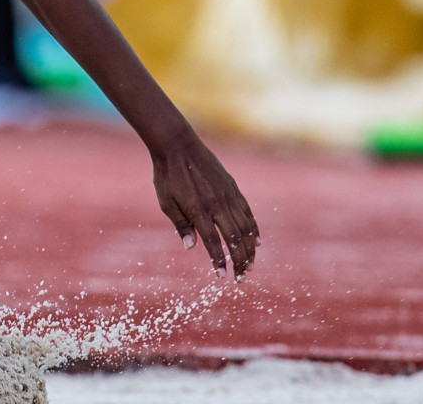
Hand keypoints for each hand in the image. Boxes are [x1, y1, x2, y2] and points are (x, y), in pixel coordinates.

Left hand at [152, 135, 259, 279]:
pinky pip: (247, 212)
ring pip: (245, 228)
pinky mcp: (232, 187)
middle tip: (242, 278)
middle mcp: (217, 205)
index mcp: (198, 211)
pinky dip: (253, 228)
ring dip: (249, 249)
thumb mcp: (166, 201)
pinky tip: (256, 241)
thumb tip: (191, 247)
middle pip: (234, 239)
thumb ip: (181, 224)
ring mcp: (228, 195)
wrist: (177, 145)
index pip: (212, 243)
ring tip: (251, 265)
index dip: (219, 261)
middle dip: (240, 261)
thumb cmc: (167, 175)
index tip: (222, 277)